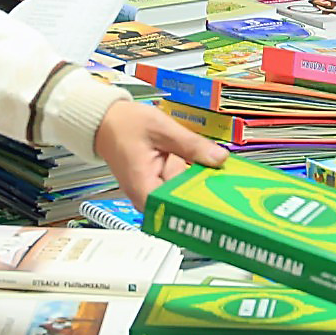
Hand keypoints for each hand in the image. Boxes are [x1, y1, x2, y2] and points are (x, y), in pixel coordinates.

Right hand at [93, 101, 229, 207]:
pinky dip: (193, 178)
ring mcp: (154, 192)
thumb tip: (218, 158)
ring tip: (221, 175)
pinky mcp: (159, 185)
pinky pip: (181, 186)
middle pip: (183, 207)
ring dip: (202, 186)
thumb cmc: (123, 125)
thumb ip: (191, 145)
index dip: (199, 209)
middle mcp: (147, 197)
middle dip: (206, 196)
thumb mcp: (162, 129)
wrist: (107, 121)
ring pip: (184, 196)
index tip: (219, 203)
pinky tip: (207, 169)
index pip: (174, 213)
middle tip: (228, 188)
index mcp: (143, 189)